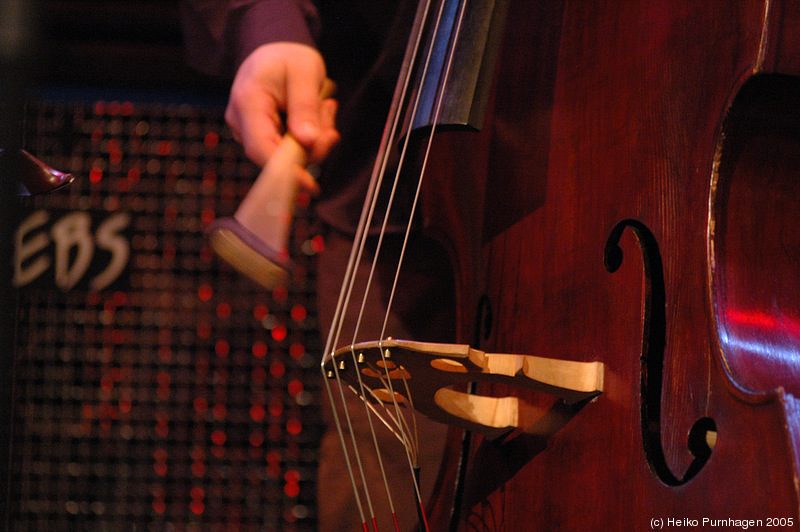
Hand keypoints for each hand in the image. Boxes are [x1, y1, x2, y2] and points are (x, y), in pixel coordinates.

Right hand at [225, 42, 338, 192]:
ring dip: (314, 139)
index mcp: (247, 103)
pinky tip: (317, 113)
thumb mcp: (304, 73)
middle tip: (331, 119)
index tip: (310, 184)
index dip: (284, 170)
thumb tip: (308, 142)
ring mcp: (249, 131)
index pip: (260, 148)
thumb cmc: (289, 58)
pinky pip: (290, 149)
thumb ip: (305, 107)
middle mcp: (241, 122)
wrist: (276, 52)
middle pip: (276, 156)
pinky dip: (309, 137)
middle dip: (311, 147)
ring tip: (324, 106)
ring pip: (288, 154)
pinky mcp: (262, 136)